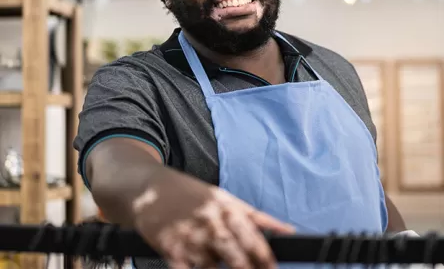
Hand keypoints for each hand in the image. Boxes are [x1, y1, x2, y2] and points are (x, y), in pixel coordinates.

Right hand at [132, 170, 294, 268]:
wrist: (150, 188)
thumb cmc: (191, 194)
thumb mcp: (225, 198)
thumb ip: (257, 217)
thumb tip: (288, 231)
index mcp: (228, 209)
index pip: (255, 241)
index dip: (267, 262)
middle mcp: (212, 224)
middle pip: (239, 259)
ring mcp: (192, 238)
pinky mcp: (171, 250)